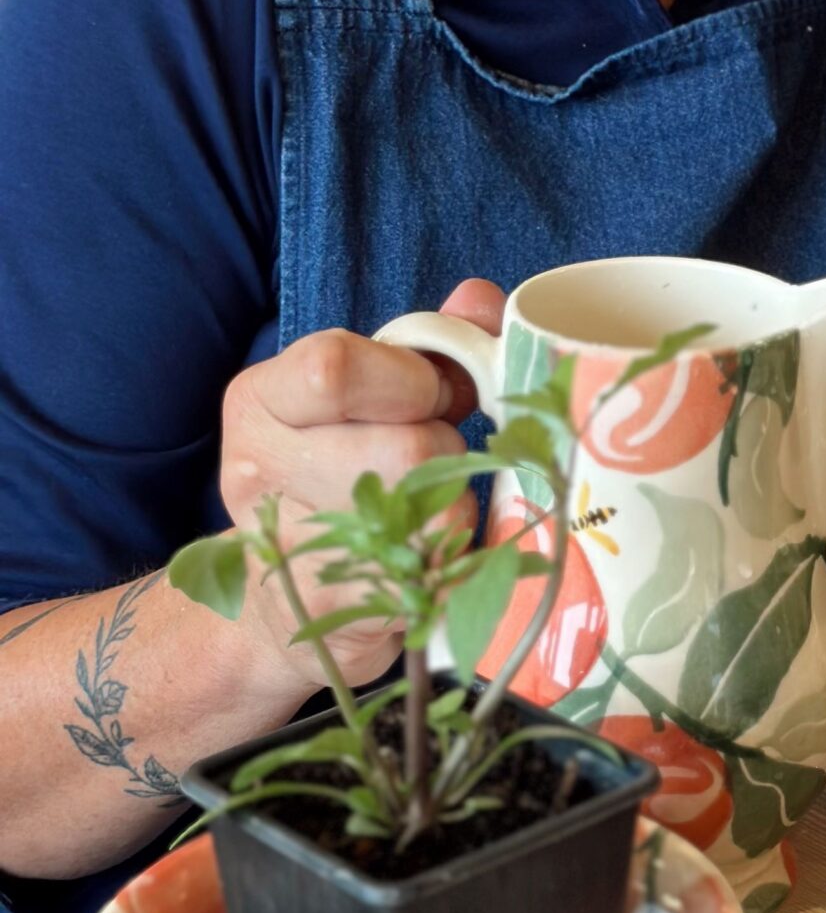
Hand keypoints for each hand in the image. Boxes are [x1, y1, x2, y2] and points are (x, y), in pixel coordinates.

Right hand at [218, 279, 506, 687]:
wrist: (284, 599)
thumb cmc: (339, 473)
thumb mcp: (366, 395)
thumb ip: (425, 343)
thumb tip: (480, 299)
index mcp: (260, 400)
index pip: (334, 367)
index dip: (410, 380)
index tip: (429, 396)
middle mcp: (258, 470)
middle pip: (404, 448)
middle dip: (443, 450)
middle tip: (430, 460)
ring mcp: (291, 549)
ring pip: (433, 513)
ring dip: (456, 505)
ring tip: (427, 507)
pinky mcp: (339, 613)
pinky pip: (442, 572)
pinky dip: (458, 560)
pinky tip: (429, 555)